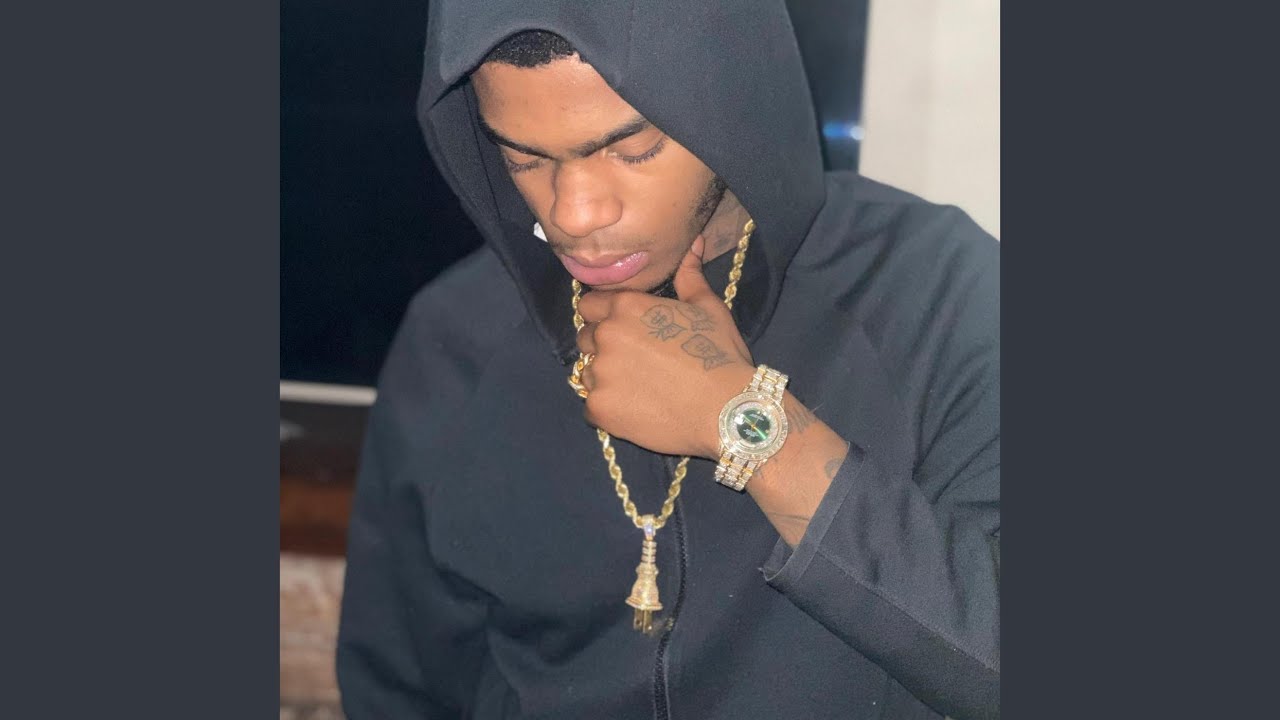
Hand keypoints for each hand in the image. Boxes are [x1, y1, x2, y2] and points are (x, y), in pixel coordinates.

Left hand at [574, 235, 755, 457]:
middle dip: (603, 347)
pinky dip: (608, 409)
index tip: (624, 330)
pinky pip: (592, 407)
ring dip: (605, 378)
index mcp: (626, 306)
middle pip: (585, 338)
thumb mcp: (708, 309)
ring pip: (588, 373)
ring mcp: (599, 374)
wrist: (727, 410)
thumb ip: (689, 276)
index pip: (589, 305)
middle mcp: (606, 335)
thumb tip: (692, 245)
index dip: (604, 316)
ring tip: (639, 388)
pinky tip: (636, 410)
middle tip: (635, 362)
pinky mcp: (599, 408)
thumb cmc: (720, 356)